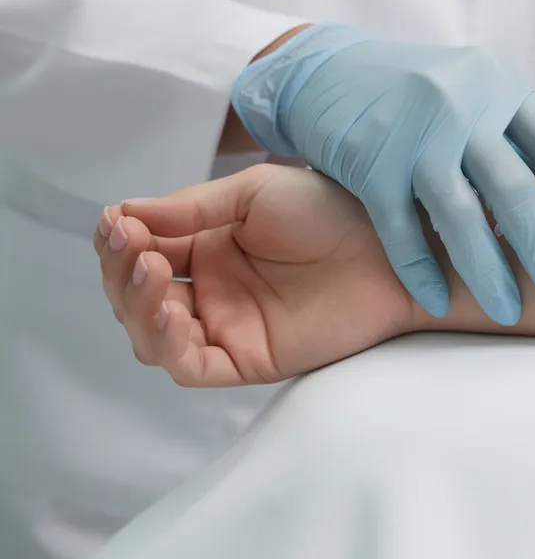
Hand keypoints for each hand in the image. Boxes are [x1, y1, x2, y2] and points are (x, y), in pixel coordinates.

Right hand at [92, 165, 413, 386]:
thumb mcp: (255, 193)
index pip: (140, 249)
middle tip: (132, 244)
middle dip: (121, 270)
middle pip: (135, 295)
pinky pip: (190, 365)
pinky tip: (171, 310)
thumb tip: (124, 213)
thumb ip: (192, 208)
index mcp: (208, 245)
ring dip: (135, 305)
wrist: (393, 247)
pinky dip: (167, 343)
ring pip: (152, 334)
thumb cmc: (335, 210)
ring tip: (149, 270)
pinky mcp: (249, 358)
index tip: (116, 221)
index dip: (119, 240)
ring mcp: (228, 325)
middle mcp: (211, 289)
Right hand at [232, 25, 534, 324]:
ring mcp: (414, 132)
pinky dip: (422, 269)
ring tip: (509, 314)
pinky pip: (399, 227)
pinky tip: (440, 303)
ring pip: (460, 214)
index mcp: (503, 90)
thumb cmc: (423, 96)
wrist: (327, 70)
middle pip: (516, 189)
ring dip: (487, 271)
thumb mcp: (479, 99)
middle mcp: (463, 106)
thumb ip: (520, 143)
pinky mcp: (369, 159)